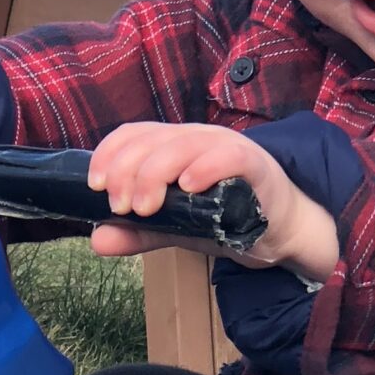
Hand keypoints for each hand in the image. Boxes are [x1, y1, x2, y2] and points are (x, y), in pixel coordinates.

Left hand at [86, 123, 340, 281]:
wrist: (278, 230)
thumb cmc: (224, 218)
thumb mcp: (172, 227)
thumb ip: (136, 232)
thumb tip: (97, 240)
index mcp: (171, 145)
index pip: (132, 134)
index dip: (108, 155)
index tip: (96, 187)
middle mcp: (195, 138)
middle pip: (151, 140)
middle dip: (127, 171)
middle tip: (122, 207)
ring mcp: (224, 147)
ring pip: (183, 144)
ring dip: (156, 173)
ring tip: (145, 207)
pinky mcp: (255, 164)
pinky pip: (228, 156)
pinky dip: (206, 167)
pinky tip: (189, 187)